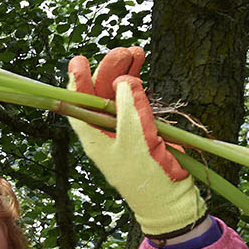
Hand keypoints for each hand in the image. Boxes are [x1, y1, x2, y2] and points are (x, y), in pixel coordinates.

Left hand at [66, 48, 205, 236]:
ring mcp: (124, 128)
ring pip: (118, 93)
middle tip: (121, 50)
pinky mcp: (143, 127)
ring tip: (135, 51)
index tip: (79, 61)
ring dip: (124, 72)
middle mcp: (105, 130)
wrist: (171, 198)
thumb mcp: (136, 140)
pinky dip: (138, 82)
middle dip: (107, 71)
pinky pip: (136, 99)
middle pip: (99, 94)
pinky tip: (140, 63)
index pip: (78, 106)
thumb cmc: (147, 175)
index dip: (77, 83)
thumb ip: (129, 109)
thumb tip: (123, 80)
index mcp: (94, 137)